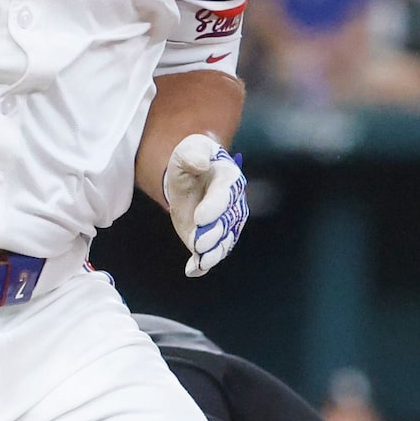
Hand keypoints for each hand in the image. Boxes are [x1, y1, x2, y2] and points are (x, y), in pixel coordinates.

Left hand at [162, 132, 247, 277]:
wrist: (188, 178)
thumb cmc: (191, 160)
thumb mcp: (187, 150)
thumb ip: (192, 153)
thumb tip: (200, 163)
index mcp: (228, 179)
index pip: (226, 195)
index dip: (214, 207)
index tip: (200, 217)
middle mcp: (232, 204)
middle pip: (227, 222)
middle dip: (214, 234)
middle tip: (199, 243)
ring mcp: (224, 224)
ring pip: (223, 241)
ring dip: (212, 253)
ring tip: (200, 262)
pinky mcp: (213, 238)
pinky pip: (212, 253)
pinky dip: (202, 265)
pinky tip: (192, 271)